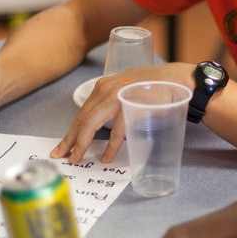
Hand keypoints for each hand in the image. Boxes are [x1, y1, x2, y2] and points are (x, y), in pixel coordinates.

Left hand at [51, 62, 195, 163]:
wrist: (176, 79)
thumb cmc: (152, 86)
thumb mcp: (125, 89)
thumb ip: (111, 103)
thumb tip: (98, 125)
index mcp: (103, 87)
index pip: (82, 112)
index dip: (70, 131)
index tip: (62, 146)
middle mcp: (106, 90)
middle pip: (81, 119)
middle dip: (70, 140)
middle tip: (61, 155)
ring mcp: (117, 98)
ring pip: (91, 124)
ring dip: (82, 143)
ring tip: (77, 158)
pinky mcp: (129, 106)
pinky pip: (116, 131)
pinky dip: (111, 146)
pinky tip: (106, 156)